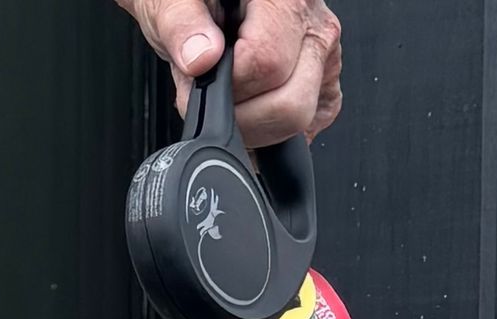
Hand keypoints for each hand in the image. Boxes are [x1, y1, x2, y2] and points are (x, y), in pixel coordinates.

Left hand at [119, 0, 342, 147]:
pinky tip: (252, 102)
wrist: (208, 4)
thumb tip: (201, 58)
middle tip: (213, 94)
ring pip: (301, 119)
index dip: (228, 87)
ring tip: (230, 92)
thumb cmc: (194, 1)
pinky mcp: (325, 83)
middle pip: (291, 103)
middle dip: (243, 115)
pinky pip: (310, 125)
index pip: (266, 64)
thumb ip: (181, 24)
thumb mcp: (171, 2)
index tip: (202, 80)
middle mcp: (312, 24)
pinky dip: (275, 128)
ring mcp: (324, 57)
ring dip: (257, 123)